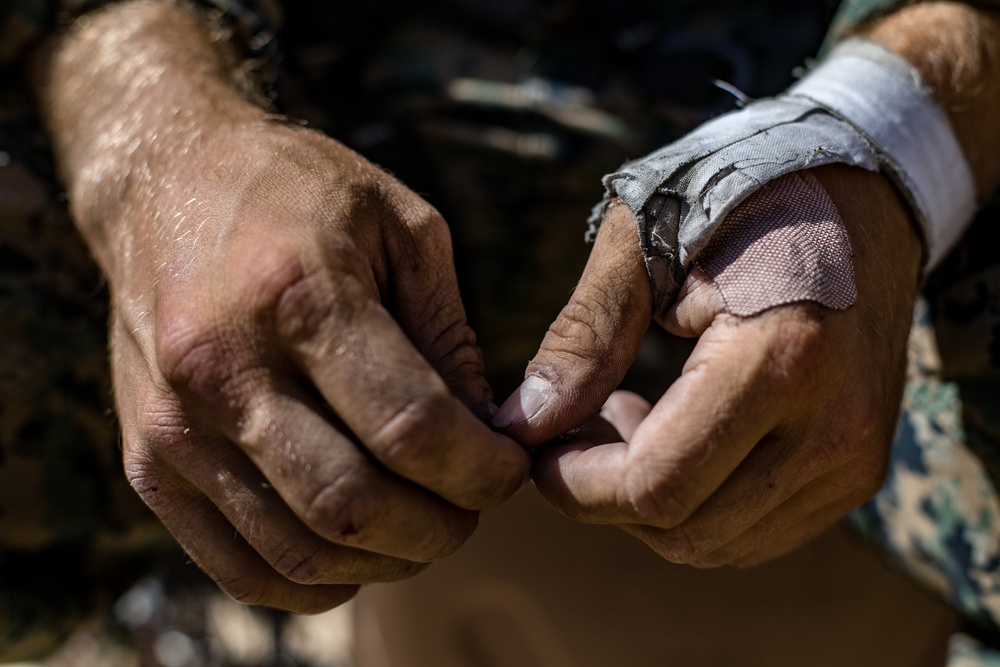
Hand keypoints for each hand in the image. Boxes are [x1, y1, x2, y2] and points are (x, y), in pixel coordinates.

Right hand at [44, 3, 529, 612]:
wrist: (161, 185)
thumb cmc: (298, 194)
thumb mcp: (403, 226)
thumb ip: (449, 336)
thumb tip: (486, 437)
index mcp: (298, 294)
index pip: (411, 428)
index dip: (481, 471)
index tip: (509, 470)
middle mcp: (223, 367)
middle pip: (355, 506)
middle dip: (441, 528)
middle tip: (473, 506)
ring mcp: (175, 426)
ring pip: (301, 552)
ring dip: (385, 561)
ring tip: (422, 526)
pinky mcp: (147, 463)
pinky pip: (239, 568)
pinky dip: (314, 582)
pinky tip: (357, 552)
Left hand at [496, 165, 920, 565]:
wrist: (861, 192)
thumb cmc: (736, 196)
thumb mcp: (644, 240)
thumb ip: (585, 335)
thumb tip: (522, 425)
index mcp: (778, 357)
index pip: (655, 485)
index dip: (575, 486)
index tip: (537, 449)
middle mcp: (832, 426)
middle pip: (683, 530)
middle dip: (604, 498)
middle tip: (574, 431)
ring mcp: (854, 458)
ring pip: (718, 544)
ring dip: (651, 503)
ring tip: (629, 418)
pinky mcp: (858, 470)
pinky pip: (757, 532)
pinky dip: (700, 504)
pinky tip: (680, 433)